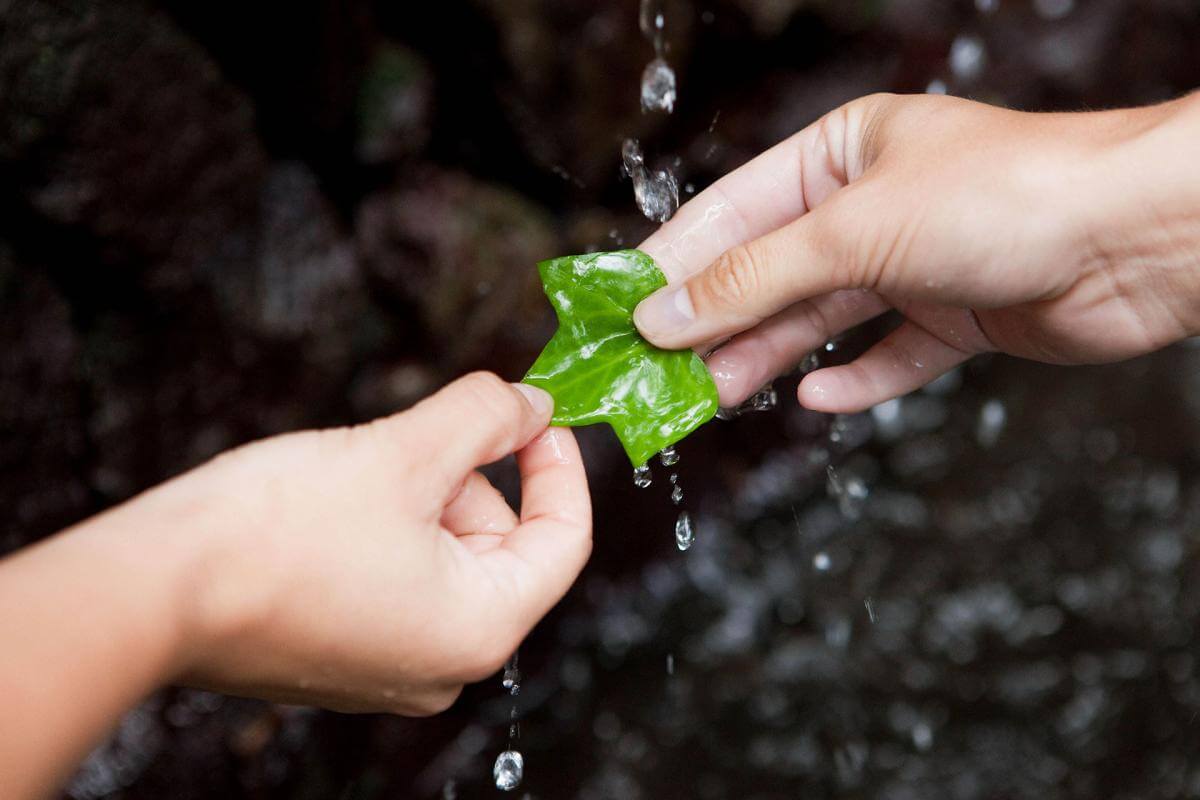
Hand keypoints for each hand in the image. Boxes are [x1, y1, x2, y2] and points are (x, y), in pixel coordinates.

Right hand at [0, 372, 589, 797]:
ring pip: (448, 556)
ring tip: (367, 466)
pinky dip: (391, 527)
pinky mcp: (344, 657)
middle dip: (473, 475)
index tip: (537, 414)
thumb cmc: (273, 532)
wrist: (154, 589)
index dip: (559, 464)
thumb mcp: (402, 451)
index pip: (565, 540)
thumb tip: (530, 402)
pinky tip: (339, 498)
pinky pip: (400, 579)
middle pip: (502, 545)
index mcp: (479, 630)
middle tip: (426, 430)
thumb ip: (485, 418)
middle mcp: (443, 667)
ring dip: (427, 495)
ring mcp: (390, 669)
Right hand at [633, 92, 1199, 411]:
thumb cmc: (1004, 195)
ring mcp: (915, 261)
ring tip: (712, 396)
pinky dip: (854, 378)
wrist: (1141, 237)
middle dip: (712, 322)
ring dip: (765, 357)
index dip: (669, 263)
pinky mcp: (958, 315)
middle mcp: (873, 206)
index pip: (730, 212)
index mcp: (840, 154)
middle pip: (769, 272)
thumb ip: (750, 279)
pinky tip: (816, 397)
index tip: (617, 309)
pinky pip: (889, 354)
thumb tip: (662, 316)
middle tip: (655, 373)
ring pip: (821, 318)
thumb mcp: (852, 232)